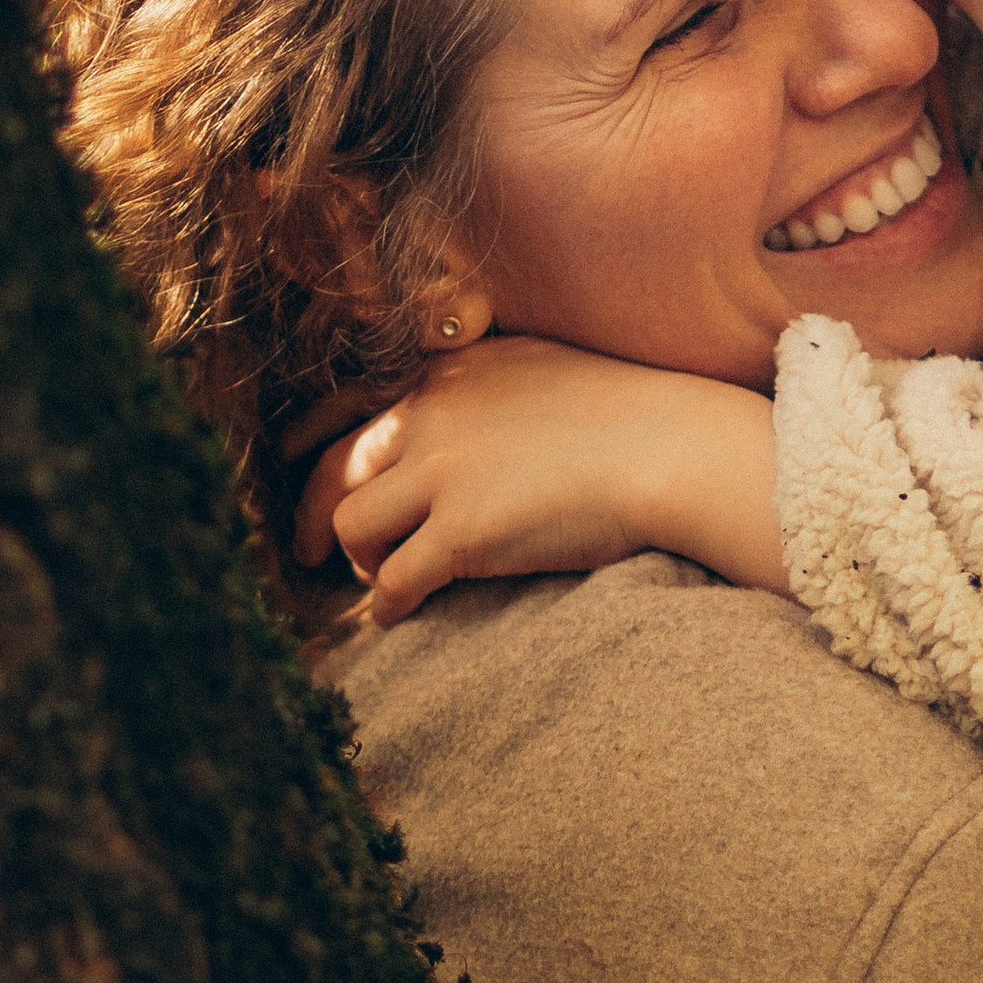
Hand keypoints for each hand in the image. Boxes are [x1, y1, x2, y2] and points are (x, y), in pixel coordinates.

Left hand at [291, 334, 783, 622]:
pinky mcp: (462, 533)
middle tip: (309, 551)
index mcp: (450, 368)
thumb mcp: (543, 366)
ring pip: (352, 526)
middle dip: (314, 513)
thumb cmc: (635, 411)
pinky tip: (401, 616)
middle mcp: (432, 412)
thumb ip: (490, 384)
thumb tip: (472, 422)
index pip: (352, 404)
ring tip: (386, 582)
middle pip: (337, 468)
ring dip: (363, 561)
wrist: (675, 447)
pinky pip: (393, 582)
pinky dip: (388, 606)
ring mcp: (443, 472)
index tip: (307, 473)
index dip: (316, 444)